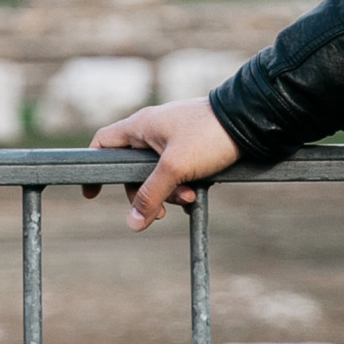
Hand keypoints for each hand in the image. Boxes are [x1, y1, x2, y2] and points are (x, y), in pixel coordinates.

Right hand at [82, 97, 239, 229]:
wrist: (251, 120)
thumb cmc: (209, 135)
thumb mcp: (175, 168)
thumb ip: (151, 195)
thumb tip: (132, 223)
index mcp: (142, 125)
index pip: (103, 142)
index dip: (94, 167)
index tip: (93, 194)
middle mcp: (154, 130)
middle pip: (133, 170)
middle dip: (147, 194)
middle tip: (161, 212)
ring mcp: (173, 138)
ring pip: (158, 175)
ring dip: (170, 193)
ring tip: (190, 197)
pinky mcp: (192, 147)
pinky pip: (178, 173)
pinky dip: (183, 186)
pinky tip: (195, 196)